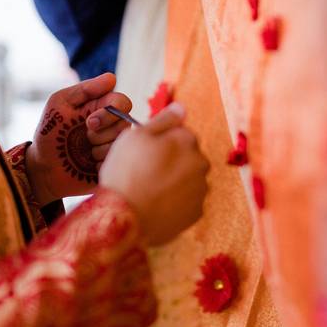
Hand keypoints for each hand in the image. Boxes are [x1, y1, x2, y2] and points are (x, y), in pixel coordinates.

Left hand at [27, 73, 132, 205]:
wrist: (43, 169)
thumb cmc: (49, 134)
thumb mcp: (59, 104)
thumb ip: (84, 90)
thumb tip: (112, 78)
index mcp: (102, 108)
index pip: (123, 102)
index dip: (109, 113)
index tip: (89, 123)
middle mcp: (111, 125)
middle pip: (125, 123)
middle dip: (102, 133)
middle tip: (85, 138)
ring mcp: (113, 145)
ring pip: (122, 143)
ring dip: (100, 150)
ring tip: (85, 154)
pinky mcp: (113, 164)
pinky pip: (119, 162)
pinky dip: (102, 164)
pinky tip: (89, 166)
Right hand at [99, 103, 209, 245]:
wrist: (125, 219)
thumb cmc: (126, 173)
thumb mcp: (136, 136)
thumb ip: (163, 119)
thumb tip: (182, 107)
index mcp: (187, 140)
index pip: (180, 134)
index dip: (161, 142)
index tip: (145, 154)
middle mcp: (201, 162)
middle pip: (187, 156)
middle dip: (171, 161)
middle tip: (145, 173)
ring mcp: (201, 189)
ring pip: (188, 179)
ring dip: (174, 182)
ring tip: (149, 191)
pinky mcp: (197, 212)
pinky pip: (187, 201)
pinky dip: (175, 202)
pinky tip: (155, 205)